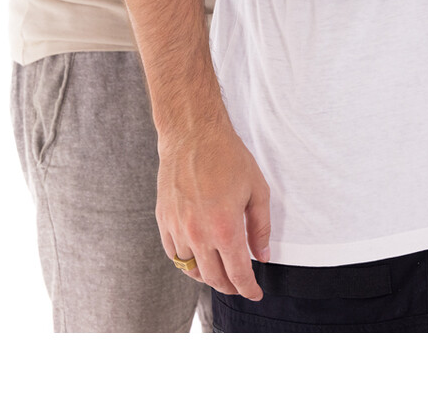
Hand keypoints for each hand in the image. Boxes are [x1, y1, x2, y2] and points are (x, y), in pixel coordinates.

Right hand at [156, 121, 270, 300]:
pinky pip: (173, 254)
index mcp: (225, 228)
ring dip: (208, 276)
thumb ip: (261, 227)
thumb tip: (263, 256)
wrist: (193, 135)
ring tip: (221, 272)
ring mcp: (178, 228)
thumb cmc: (228, 157)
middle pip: (214, 278)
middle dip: (231, 286)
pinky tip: (198, 257)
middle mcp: (198, 234)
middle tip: (241, 284)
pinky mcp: (164, 220)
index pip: (238, 274)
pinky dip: (187, 262)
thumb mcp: (258, 190)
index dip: (249, 289)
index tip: (255, 293)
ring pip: (191, 270)